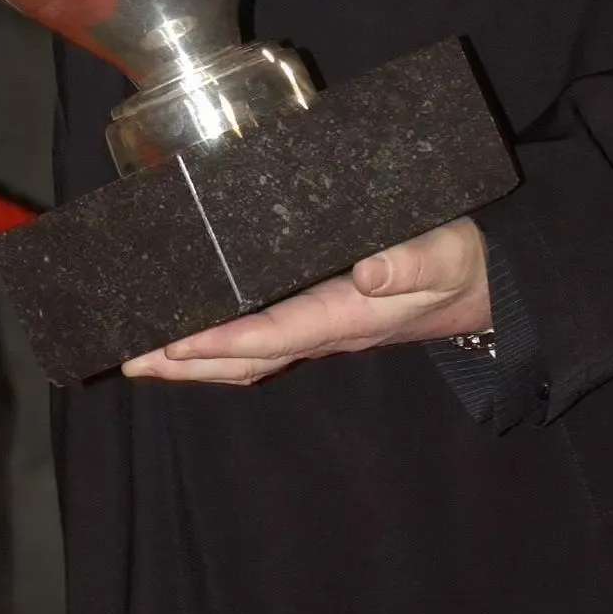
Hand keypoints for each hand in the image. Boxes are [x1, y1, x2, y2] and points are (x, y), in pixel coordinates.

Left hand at [121, 217, 490, 385]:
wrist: (481, 283)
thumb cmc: (460, 262)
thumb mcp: (446, 252)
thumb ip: (412, 259)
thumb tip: (370, 271)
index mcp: (348, 316)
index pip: (275, 333)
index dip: (223, 340)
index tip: (176, 342)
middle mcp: (325, 331)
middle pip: (245, 359)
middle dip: (188, 361)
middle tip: (131, 356)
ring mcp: (319, 330)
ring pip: (246, 358)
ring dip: (194, 361)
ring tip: (142, 354)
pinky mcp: (317, 316)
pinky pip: (259, 342)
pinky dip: (219, 347)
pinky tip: (191, 337)